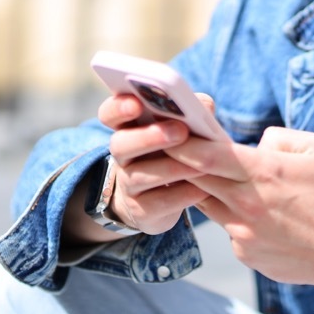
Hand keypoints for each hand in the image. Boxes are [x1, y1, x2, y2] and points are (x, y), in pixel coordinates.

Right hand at [95, 93, 211, 235]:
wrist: (159, 199)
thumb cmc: (174, 152)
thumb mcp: (182, 129)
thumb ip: (191, 111)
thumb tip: (203, 104)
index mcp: (128, 128)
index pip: (110, 114)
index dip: (119, 108)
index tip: (137, 103)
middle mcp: (122, 155)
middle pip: (121, 144)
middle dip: (149, 137)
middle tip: (180, 131)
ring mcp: (128, 184)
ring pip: (139, 176)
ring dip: (171, 168)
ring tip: (200, 164)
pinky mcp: (141, 210)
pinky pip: (157, 203)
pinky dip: (181, 195)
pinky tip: (201, 189)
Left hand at [172, 127, 313, 313]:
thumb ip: (278, 138)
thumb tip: (253, 143)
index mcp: (264, 173)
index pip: (208, 155)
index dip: (183, 143)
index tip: (168, 132)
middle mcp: (247, 204)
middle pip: (196, 178)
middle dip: (180, 163)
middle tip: (167, 148)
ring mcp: (243, 232)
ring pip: (207, 203)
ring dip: (204, 189)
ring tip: (207, 176)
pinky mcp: (244, 252)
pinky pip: (227, 227)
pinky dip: (230, 216)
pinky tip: (254, 215)